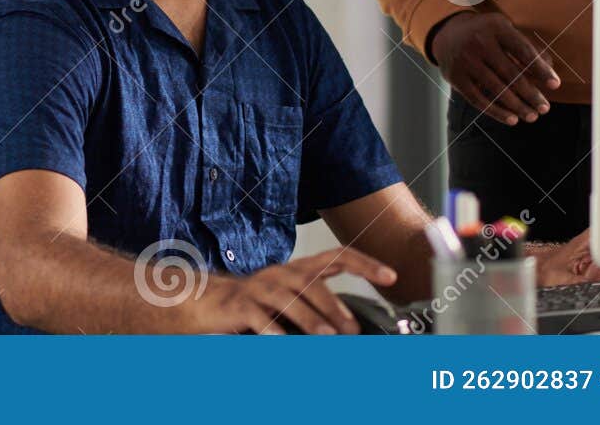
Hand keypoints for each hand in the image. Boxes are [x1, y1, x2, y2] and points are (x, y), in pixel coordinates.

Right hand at [182, 248, 397, 334]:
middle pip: (311, 280)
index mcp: (299, 271)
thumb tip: (355, 330)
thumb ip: (320, 313)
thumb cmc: (257, 306)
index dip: (365, 264)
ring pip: (287, 297)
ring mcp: (259, 287)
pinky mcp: (240, 304)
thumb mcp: (293, 307)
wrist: (208, 303)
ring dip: (309, 318)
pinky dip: (272, 330)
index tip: (390, 276)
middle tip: (351, 328)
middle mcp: (282, 274)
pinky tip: (284, 343)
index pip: (337, 257)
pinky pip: (258, 316)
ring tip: (327, 337)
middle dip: (333, 304)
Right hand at [431, 12, 559, 124]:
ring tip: (532, 116)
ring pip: (496, 88)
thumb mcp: (505, 30)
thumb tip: (549, 70)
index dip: (540, 70)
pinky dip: (496, 111)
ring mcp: (465, 60)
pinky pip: (478, 99)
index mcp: (496, 27)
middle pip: (510, 73)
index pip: (523, 51)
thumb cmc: (487, 35)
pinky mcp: (454, 76)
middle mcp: (479, 42)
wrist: (447, 33)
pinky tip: (512, 119)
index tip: (555, 85)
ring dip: (517, 106)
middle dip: (531, 93)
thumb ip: (526, 47)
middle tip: (545, 108)